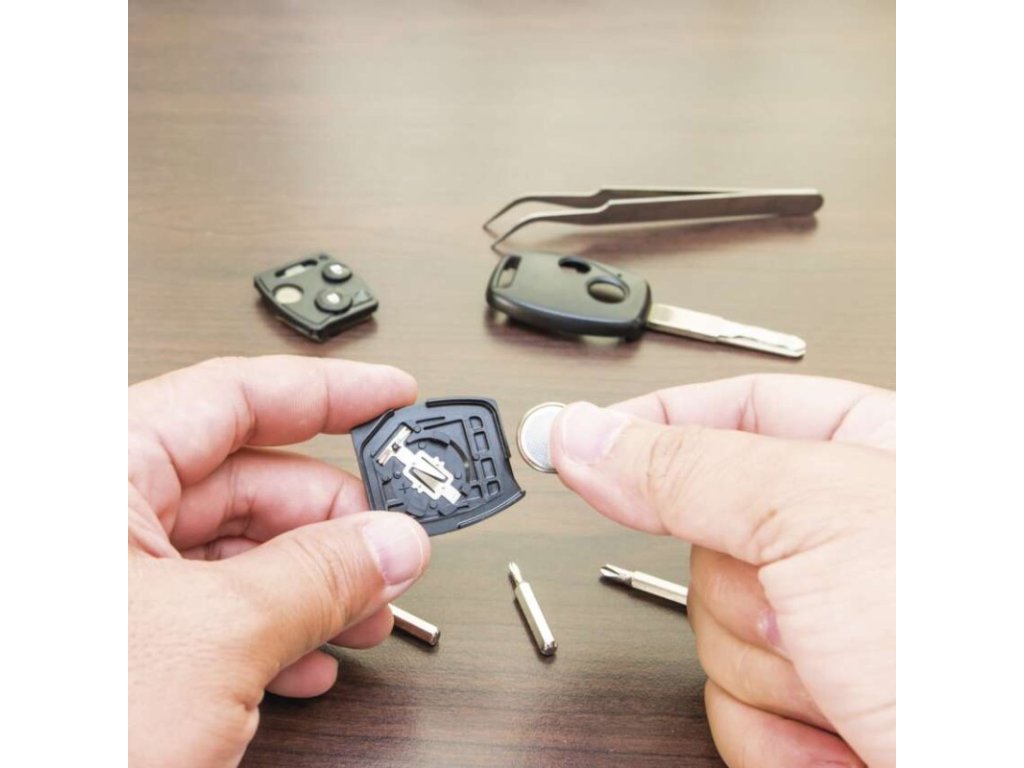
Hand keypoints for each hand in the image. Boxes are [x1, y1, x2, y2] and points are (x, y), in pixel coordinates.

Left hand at [128, 356, 430, 766]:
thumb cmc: (45, 730)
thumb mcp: (213, 639)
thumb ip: (318, 576)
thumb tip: (390, 542)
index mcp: (94, 469)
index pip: (233, 394)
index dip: (326, 393)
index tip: (389, 399)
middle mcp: (90, 515)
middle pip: (242, 481)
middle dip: (330, 518)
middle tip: (390, 545)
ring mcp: (99, 581)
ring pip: (232, 552)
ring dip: (311, 584)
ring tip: (363, 615)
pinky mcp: (108, 640)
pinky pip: (207, 609)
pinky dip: (269, 630)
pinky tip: (307, 661)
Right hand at [550, 375, 894, 767]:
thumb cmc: (985, 649)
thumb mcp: (822, 516)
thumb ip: (689, 467)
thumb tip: (589, 435)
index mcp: (877, 454)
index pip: (734, 410)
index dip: (652, 426)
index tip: (575, 442)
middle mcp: (853, 541)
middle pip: (709, 537)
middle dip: (747, 591)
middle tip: (810, 605)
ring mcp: (835, 630)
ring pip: (714, 633)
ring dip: (772, 670)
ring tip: (854, 677)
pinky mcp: (820, 711)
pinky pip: (736, 713)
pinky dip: (782, 738)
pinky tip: (851, 733)